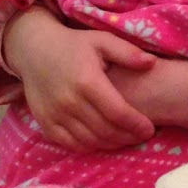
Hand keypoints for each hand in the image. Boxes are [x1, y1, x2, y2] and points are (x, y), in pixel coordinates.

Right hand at [3, 8, 156, 151]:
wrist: (34, 50)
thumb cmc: (74, 45)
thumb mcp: (102, 40)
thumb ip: (128, 53)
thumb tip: (152, 63)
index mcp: (87, 81)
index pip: (117, 112)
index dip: (136, 124)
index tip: (150, 130)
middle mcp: (69, 101)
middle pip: (105, 130)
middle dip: (127, 137)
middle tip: (141, 136)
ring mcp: (55, 115)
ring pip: (89, 141)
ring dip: (111, 144)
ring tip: (126, 139)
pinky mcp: (45, 123)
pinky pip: (70, 144)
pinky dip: (89, 147)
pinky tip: (103, 141)